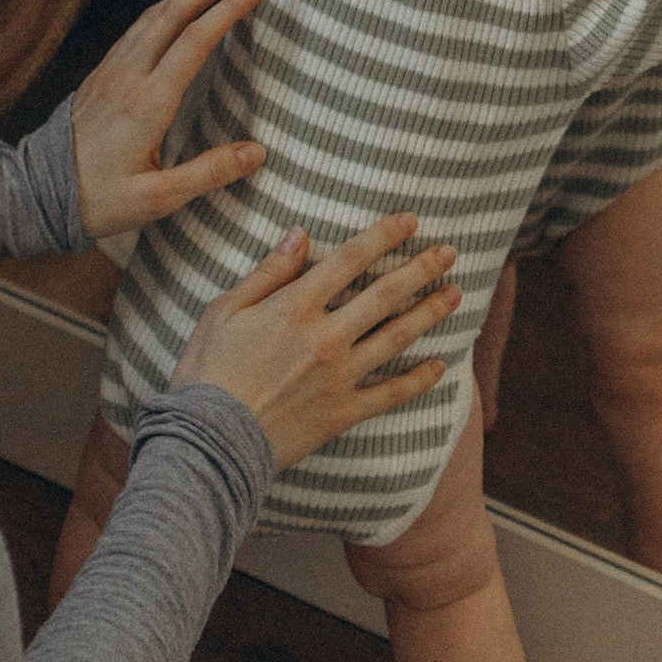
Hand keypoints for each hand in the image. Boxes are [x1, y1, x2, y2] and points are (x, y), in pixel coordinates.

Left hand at [71, 0, 266, 237]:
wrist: (36, 192)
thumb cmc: (97, 200)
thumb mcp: (157, 198)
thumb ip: (209, 173)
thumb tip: (259, 152)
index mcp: (147, 102)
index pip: (195, 41)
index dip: (228, 10)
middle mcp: (129, 75)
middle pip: (175, 12)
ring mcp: (111, 70)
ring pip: (154, 15)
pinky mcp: (101, 74)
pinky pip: (138, 28)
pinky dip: (167, 7)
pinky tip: (178, 7)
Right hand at [171, 213, 456, 470]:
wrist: (208, 441)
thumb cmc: (206, 372)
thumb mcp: (223, 310)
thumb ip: (267, 272)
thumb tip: (299, 234)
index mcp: (295, 307)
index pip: (350, 260)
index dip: (384, 236)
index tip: (411, 221)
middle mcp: (326, 337)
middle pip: (385, 295)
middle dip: (421, 269)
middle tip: (448, 252)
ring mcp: (340, 377)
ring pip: (397, 338)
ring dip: (429, 313)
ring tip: (454, 294)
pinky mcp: (344, 412)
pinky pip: (391, 394)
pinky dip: (419, 380)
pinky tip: (440, 365)